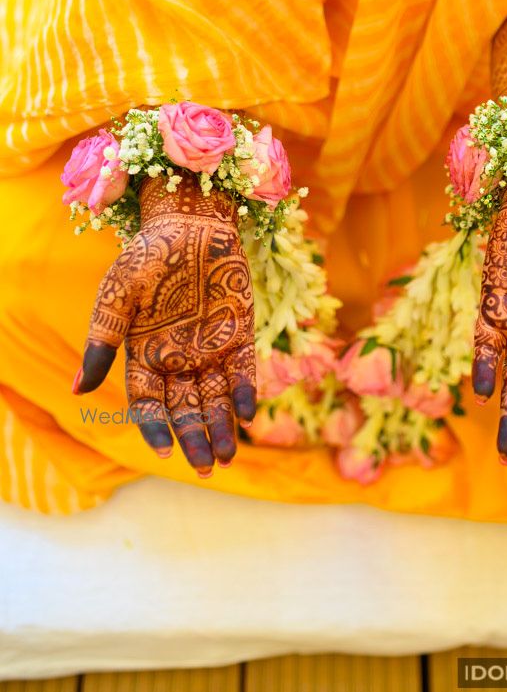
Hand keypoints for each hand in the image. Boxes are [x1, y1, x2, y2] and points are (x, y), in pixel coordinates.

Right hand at [73, 173, 255, 475]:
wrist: (191, 223)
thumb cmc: (147, 256)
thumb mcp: (118, 296)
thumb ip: (102, 340)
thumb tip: (75, 389)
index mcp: (145, 354)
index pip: (149, 403)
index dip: (156, 428)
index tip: (166, 452)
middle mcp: (178, 358)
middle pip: (186, 409)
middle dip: (195, 439)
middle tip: (204, 468)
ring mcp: (210, 347)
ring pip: (215, 398)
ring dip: (222, 426)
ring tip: (227, 456)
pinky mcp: (238, 334)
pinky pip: (243, 371)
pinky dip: (244, 392)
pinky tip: (247, 414)